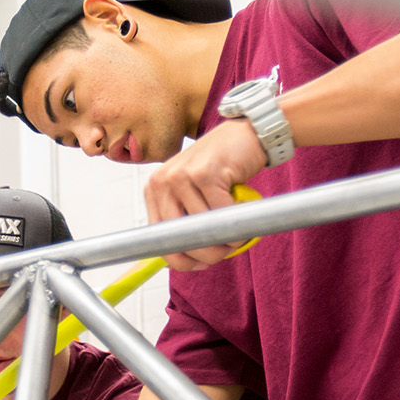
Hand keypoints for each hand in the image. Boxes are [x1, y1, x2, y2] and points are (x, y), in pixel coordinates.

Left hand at [144, 119, 267, 270]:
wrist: (245, 135)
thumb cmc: (221, 168)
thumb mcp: (194, 194)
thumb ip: (186, 221)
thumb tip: (187, 261)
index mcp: (154, 190)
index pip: (159, 239)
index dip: (181, 259)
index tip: (200, 264)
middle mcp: (161, 181)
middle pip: (180, 238)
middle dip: (208, 253)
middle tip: (227, 250)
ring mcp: (181, 175)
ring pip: (203, 229)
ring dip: (227, 238)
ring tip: (239, 228)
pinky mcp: (204, 173)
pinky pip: (221, 215)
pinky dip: (237, 222)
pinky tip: (243, 213)